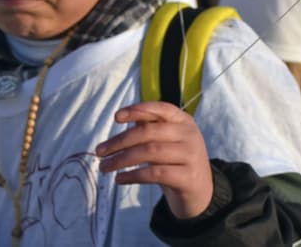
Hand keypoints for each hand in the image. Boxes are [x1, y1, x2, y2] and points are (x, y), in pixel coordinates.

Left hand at [96, 102, 214, 219]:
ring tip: (104, 167)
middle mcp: (190, 135)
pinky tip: (119, 178)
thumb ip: (150, 129)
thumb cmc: (177, 162)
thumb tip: (124, 118)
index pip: (161, 109)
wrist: (200, 191)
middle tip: (100, 152)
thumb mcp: (167, 142)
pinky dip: (133, 175)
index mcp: (184, 122)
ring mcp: (190, 156)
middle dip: (120, 141)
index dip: (138, 110)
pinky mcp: (187, 177)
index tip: (116, 117)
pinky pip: (155, 174)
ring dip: (121, 159)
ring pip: (150, 152)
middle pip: (149, 132)